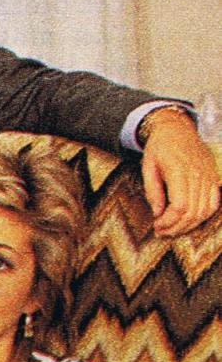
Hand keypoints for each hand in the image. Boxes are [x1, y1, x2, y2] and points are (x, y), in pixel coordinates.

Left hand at [140, 109, 219, 235]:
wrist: (177, 128)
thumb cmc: (159, 147)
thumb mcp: (148, 166)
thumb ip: (152, 190)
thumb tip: (157, 213)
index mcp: (179, 170)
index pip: (179, 206)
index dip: (168, 221)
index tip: (157, 225)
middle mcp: (198, 174)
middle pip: (192, 212)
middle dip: (176, 227)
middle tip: (162, 232)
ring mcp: (208, 176)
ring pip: (204, 211)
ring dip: (188, 225)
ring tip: (173, 229)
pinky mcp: (213, 177)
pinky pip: (213, 203)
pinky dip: (203, 216)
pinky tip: (189, 221)